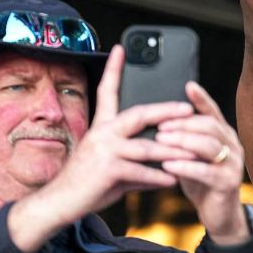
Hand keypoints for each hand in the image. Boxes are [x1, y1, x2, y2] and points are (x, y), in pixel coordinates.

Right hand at [10, 46, 195, 252]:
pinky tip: (173, 180)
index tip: (120, 49)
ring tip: (193, 153)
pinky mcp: (107, 171)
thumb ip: (135, 160)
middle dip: (166, 111)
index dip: (114, 70)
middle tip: (187, 108)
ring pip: (146, 146)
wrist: (59, 203)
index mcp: (101, 126)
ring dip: (173, 151)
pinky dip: (158, 177)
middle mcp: (102, 133)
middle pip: (139, 114)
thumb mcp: (111, 165)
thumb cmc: (87, 183)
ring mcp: (104, 151)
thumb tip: (162, 164)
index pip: (107, 91)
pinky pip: (140, 172)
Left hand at [155, 82, 248, 245]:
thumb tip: (161, 121)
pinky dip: (186, 167)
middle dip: (183, 124)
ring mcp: (234, 164)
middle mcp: (233, 145)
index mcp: (224, 135)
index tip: (188, 85)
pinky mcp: (228, 183)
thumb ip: (185, 140)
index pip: (213, 112)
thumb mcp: (192, 157)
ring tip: (161, 142)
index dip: (201, 98)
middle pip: (210, 126)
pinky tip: (169, 166)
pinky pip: (206, 171)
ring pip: (209, 145)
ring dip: (183, 142)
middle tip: (160, 126)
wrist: (218, 215)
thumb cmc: (201, 183)